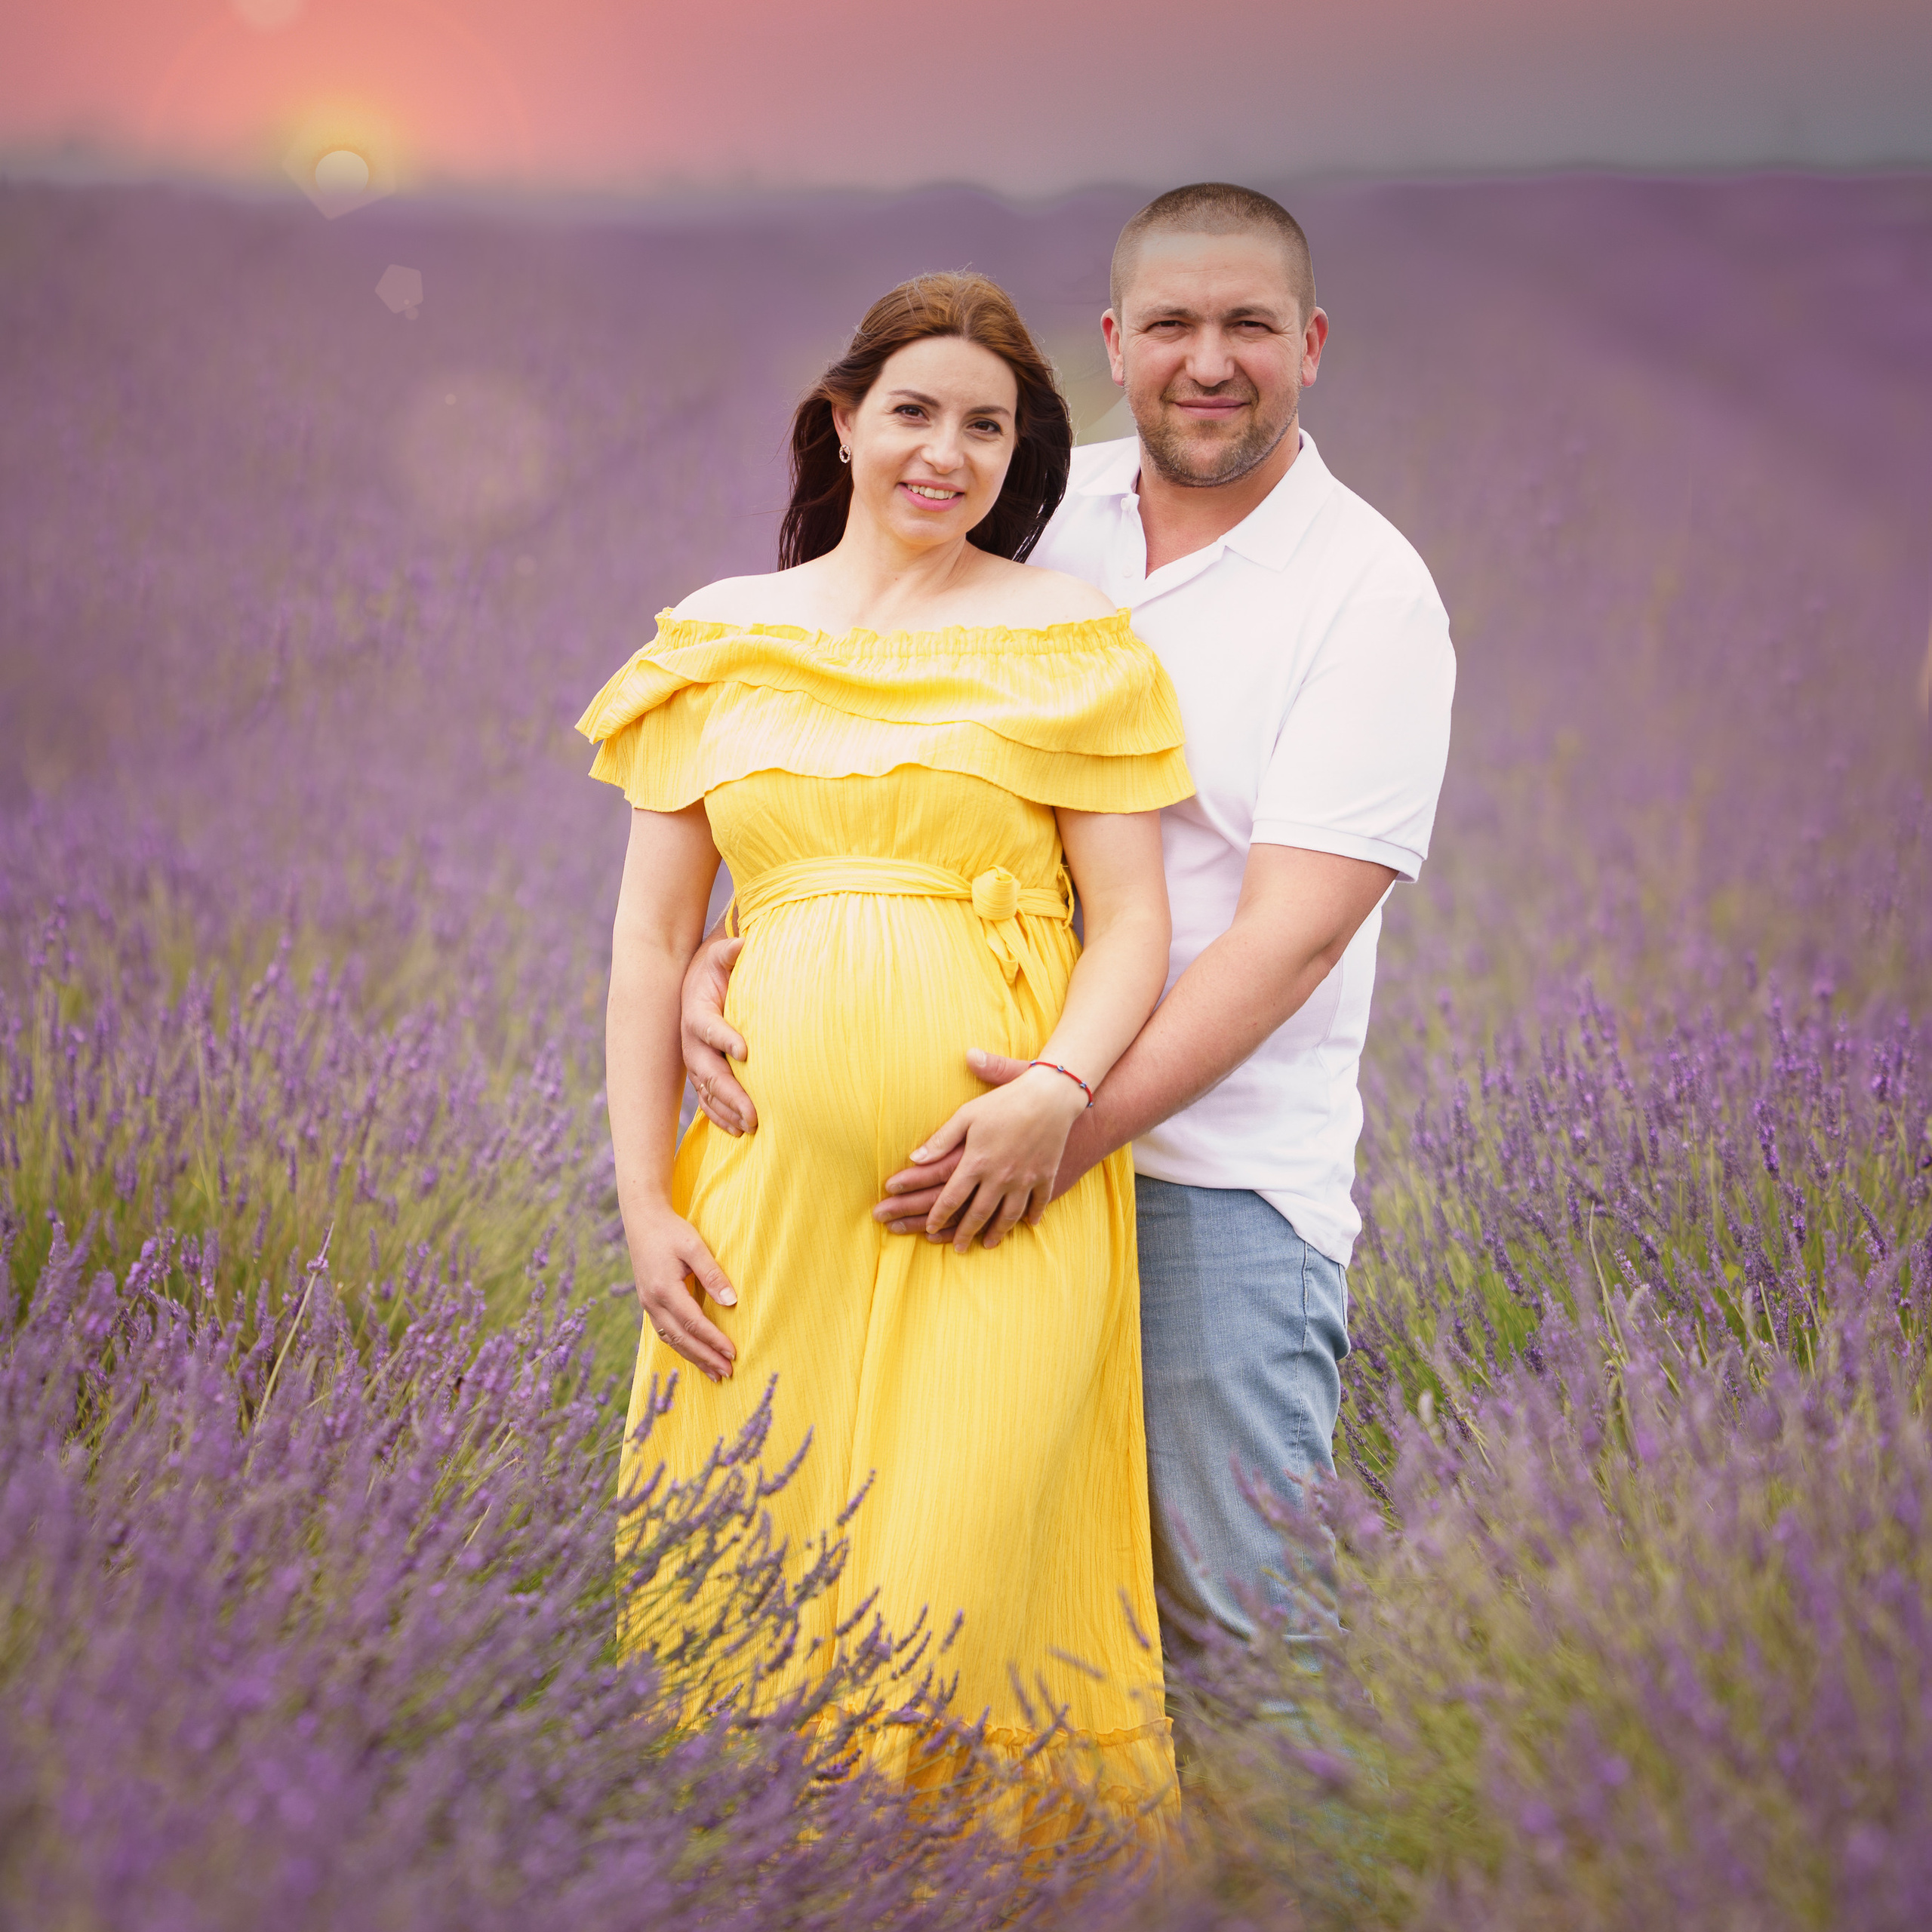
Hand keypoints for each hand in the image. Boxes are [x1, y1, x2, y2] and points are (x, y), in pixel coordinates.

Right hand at [628, 1203, 737, 1380]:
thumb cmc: (671, 1231)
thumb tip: (731, 1301)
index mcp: (664, 1289)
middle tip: (727, 1373)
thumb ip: (712, 1274)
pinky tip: (694, 1355)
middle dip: (706, 1358)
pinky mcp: (648, 1303)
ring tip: (714, 1373)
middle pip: (682, 1339)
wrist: (642, 1220)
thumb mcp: (694, 1246)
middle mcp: (653, 1302)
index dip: (714, 1340)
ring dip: (694, 1358)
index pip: (694, 1323)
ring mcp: (648, 1305)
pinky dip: (681, 1347)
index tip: (733, 1353)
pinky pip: (665, 1332)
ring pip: (672, 1340)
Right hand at [681, 932, 756, 1134]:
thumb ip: (730, 949)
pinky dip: (720, 1115)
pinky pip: (707, 1099)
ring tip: (751, 1127)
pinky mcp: (701, 1071)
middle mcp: (690, 1040)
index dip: (725, 1038)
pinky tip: (737, 1130)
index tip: (746, 1051)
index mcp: (696, 1010)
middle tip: (754, 1114)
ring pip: (707, 1091)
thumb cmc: (717, 964)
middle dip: (731, 1093)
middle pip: (708, 1071)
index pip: (708, 1027)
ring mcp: (694, 1059)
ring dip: (727, 1110)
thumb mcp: (722, 952)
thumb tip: (742, 941)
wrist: (698, 978)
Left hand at [895, 1056, 1088, 1252]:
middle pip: (978, 1214)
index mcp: (976, 1162)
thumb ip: (941, 1140)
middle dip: (964, 1233)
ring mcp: (1025, 1179)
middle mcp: (1000, 1177)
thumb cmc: (1004, 1100)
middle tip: (957, 1248)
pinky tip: (1027, 1225)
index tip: (929, 1226)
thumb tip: (914, 1159)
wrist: (1051, 1095)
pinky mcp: (1046, 1175)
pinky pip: (1039, 1203)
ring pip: (1008, 1216)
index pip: (950, 1198)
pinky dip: (1031, 1216)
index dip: (937, 1215)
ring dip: (996, 1233)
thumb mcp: (967, 1114)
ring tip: (986, 1244)